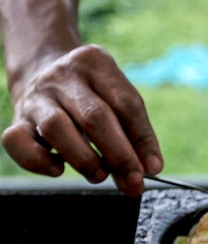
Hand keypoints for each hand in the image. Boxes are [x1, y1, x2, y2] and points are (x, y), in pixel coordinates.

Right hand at [2, 44, 162, 195]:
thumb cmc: (90, 94)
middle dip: (119, 154)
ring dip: (84, 159)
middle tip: (133, 179)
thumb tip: (146, 173)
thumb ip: (132, 136)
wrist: (41, 70)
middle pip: (95, 116)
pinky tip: (58, 169)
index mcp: (97, 64)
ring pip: (57, 128)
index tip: (153, 168)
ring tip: (100, 175)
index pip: (127, 103)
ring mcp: (38, 97)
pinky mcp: (18, 119)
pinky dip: (39, 161)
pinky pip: (18, 142)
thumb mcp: (115, 100)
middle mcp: (64, 76)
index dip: (143, 139)